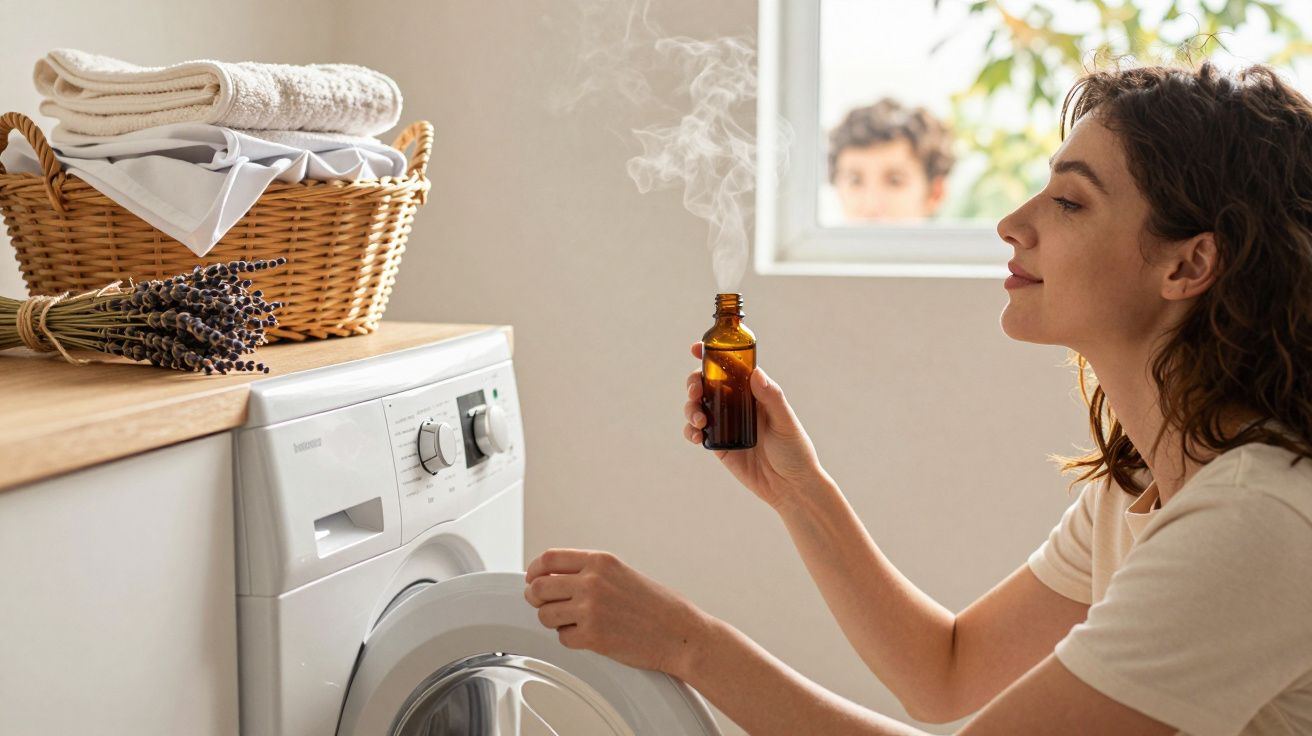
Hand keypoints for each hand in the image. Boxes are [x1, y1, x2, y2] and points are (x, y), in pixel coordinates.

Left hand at [524, 548, 711, 679]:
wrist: (680, 633)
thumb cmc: (658, 606)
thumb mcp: (621, 574)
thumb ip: (589, 572)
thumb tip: (554, 579)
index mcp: (600, 561)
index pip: (548, 559)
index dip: (534, 571)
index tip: (532, 579)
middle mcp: (592, 581)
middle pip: (538, 588)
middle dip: (535, 598)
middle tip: (542, 604)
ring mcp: (590, 609)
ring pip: (545, 616)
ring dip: (553, 621)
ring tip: (573, 622)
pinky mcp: (592, 636)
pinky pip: (563, 638)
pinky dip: (571, 639)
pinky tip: (589, 636)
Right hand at [684, 342, 824, 510]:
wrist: (791, 487)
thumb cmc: (795, 451)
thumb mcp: (785, 422)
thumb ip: (771, 398)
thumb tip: (755, 372)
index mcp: (753, 392)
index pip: (729, 367)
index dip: (710, 356)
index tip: (696, 348)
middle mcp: (737, 405)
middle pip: (706, 385)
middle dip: (693, 383)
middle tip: (695, 391)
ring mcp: (725, 424)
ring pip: (697, 407)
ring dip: (690, 408)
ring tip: (700, 420)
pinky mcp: (718, 445)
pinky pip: (697, 432)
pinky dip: (690, 430)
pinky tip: (696, 435)